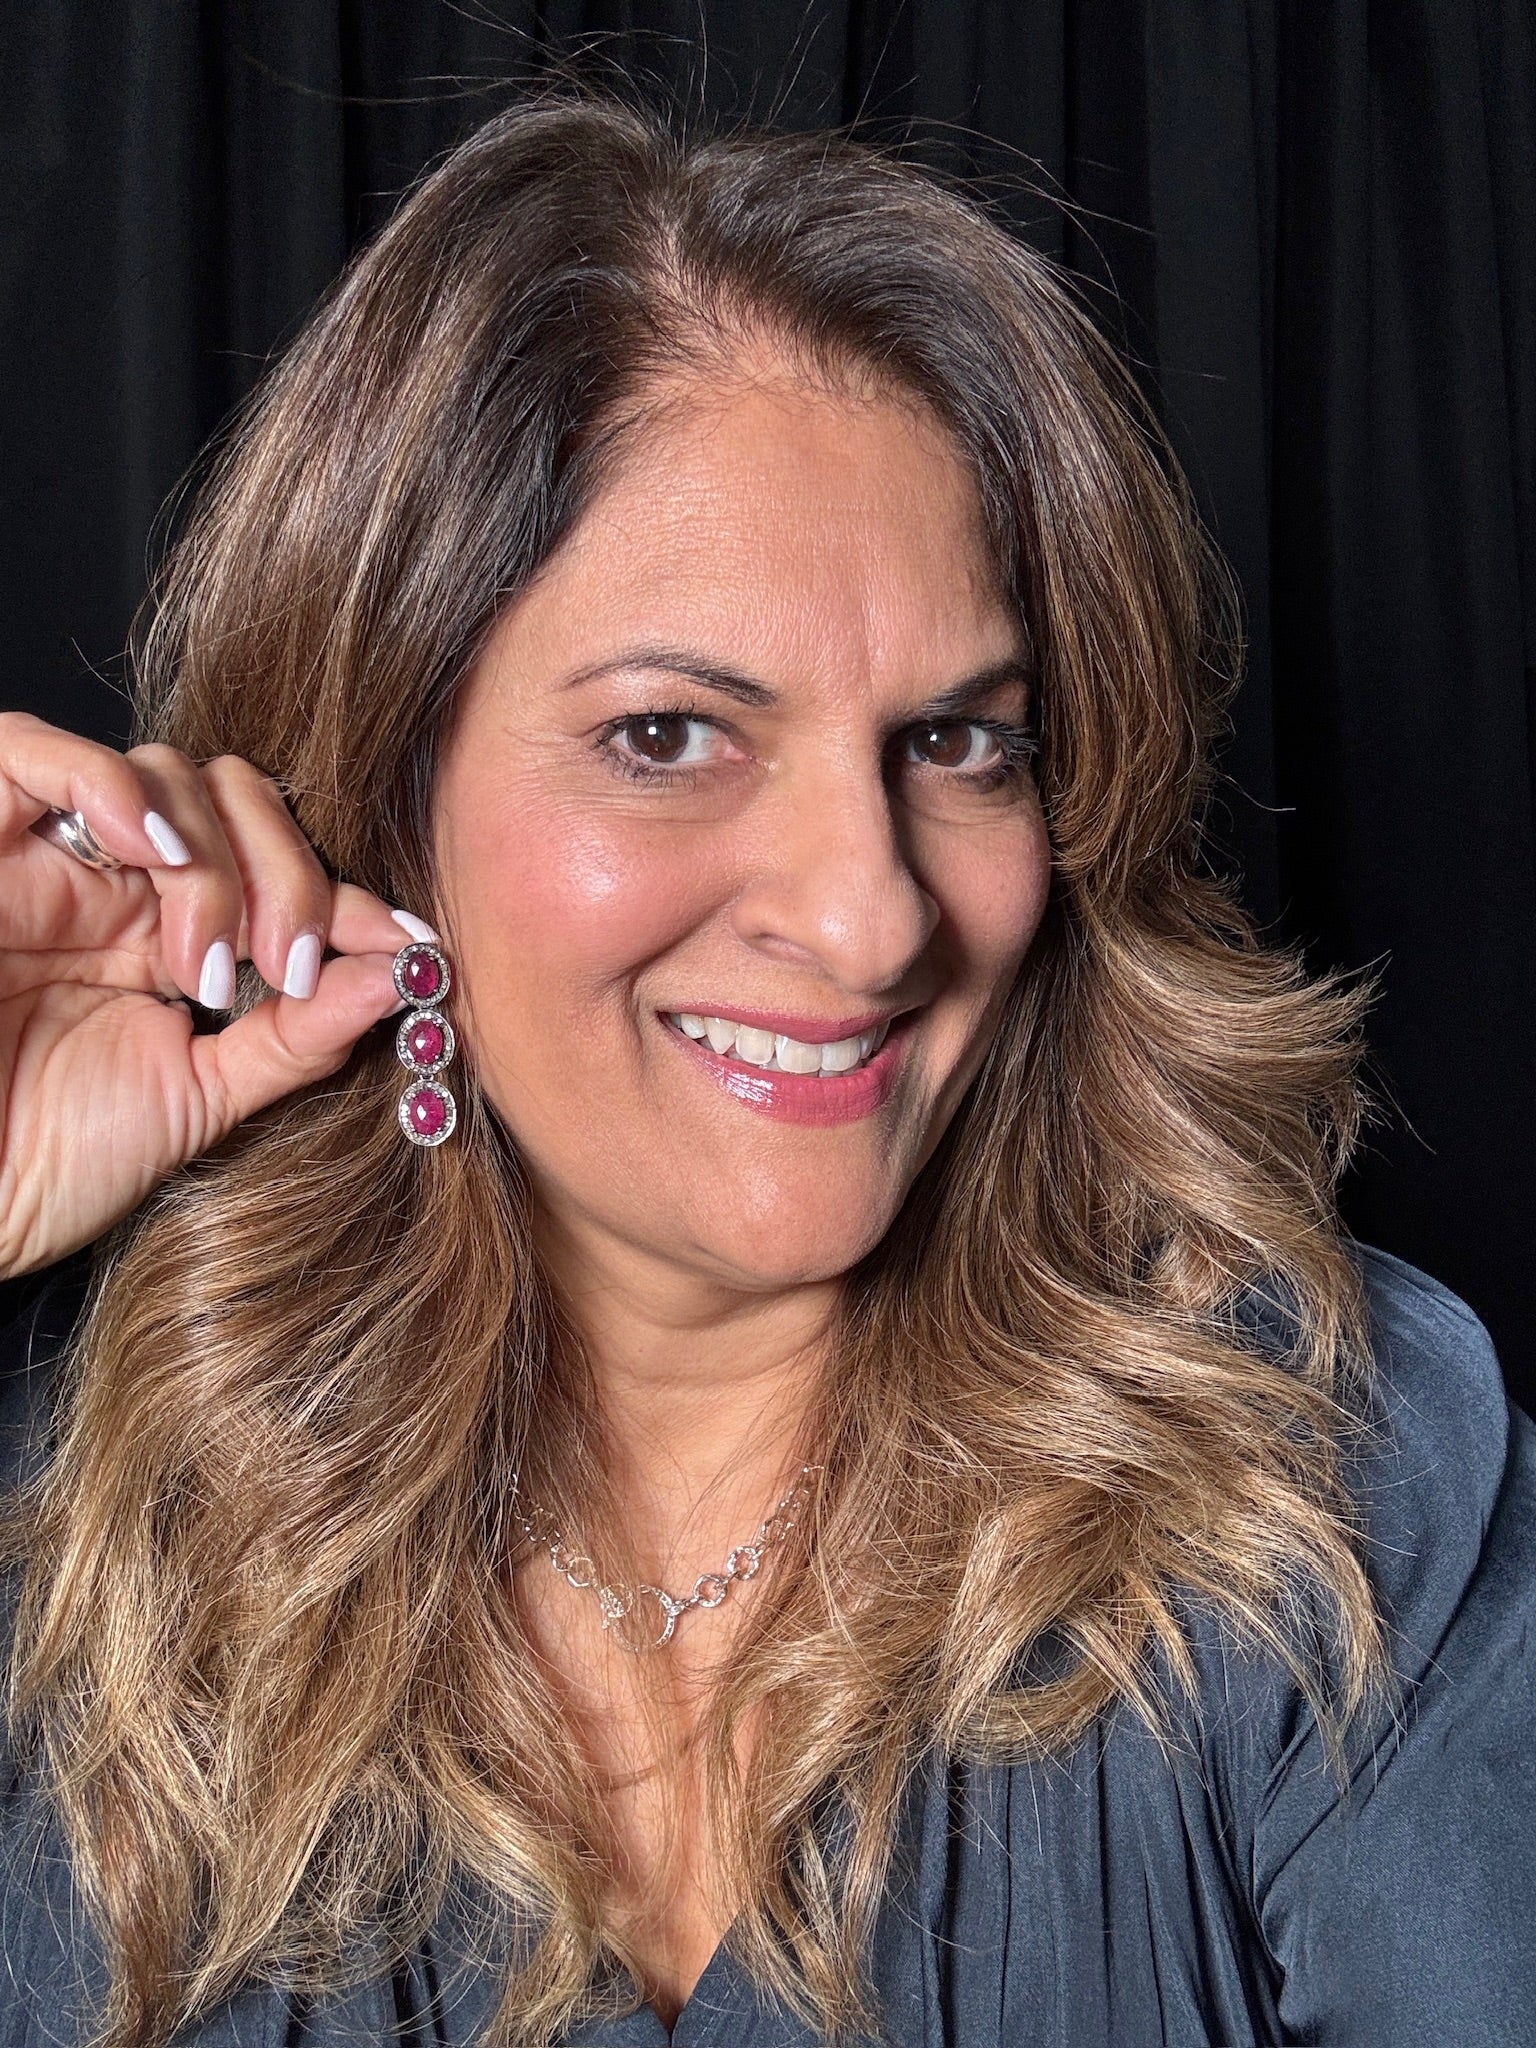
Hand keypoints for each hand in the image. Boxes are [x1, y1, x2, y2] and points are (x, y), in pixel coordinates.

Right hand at [0, 712, 427, 1277]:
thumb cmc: (43, 1160)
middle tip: (282, 967)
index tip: (410, 946)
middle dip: (289, 877)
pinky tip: (153, 852)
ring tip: (201, 964)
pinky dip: (113, 783)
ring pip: (166, 773)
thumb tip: (405, 976)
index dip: (350, 901)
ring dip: (213, 858)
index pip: (282, 875)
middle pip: (240, 802)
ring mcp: (50, 860)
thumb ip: (298, 1038)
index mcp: (171, 941)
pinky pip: (33, 750)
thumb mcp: (198, 1100)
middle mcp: (117, 887)